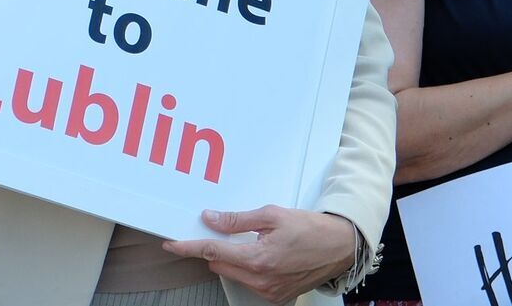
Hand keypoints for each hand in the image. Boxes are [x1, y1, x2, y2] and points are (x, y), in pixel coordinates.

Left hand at [162, 206, 354, 304]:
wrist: (340, 247)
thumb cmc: (310, 228)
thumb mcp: (272, 215)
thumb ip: (238, 219)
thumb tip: (210, 219)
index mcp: (258, 259)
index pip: (213, 252)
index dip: (189, 247)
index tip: (171, 243)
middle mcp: (261, 280)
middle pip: (220, 264)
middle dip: (214, 248)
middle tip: (220, 230)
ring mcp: (268, 292)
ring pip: (233, 274)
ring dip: (232, 258)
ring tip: (251, 240)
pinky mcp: (276, 296)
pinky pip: (249, 281)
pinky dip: (247, 268)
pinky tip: (261, 253)